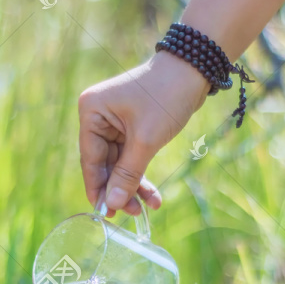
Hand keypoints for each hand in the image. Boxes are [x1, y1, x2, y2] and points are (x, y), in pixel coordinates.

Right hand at [78, 52, 209, 216]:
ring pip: (119, 164)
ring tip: (146, 209)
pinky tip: (152, 196)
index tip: (106, 213)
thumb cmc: (166, 96)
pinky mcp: (130, 127)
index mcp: (91, 112)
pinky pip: (131, 157)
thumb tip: (112, 204)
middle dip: (119, 189)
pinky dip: (141, 175)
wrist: (194, 69)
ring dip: (133, 186)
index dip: (98, 188)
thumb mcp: (146, 139)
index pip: (90, 159)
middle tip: (130, 214)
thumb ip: (127, 174)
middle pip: (104, 164)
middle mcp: (97, 116)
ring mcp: (113, 122)